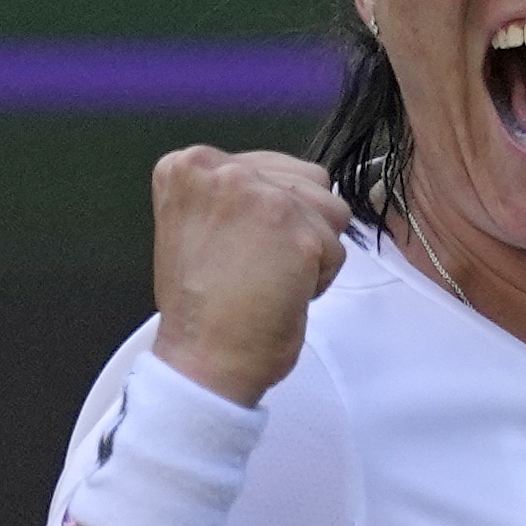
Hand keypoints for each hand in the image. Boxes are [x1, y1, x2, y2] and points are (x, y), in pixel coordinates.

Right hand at [147, 148, 349, 405]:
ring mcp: (261, 198)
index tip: (240, 247)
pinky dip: (320, 278)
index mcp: (189, 165)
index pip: (272, 167)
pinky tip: (281, 294)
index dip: (271, 213)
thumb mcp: (199, 223)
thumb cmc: (204, 305)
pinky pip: (336, 249)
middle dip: (296, 226)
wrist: (203, 360)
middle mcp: (222, 170)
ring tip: (268, 278)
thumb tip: (291, 183)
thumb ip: (236, 194)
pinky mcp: (297, 231)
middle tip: (253, 267)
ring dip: (312, 249)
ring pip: (329, 211)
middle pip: (307, 182)